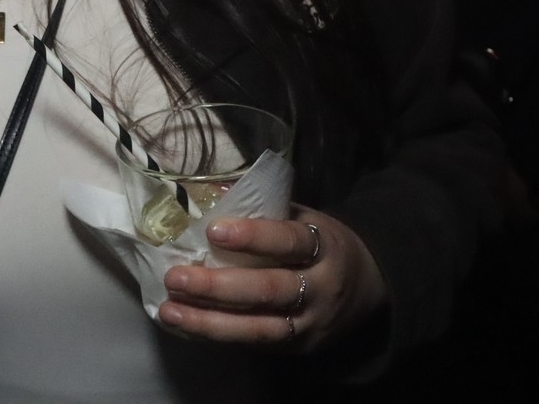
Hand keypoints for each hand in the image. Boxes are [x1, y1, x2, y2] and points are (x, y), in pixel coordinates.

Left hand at [155, 207, 386, 350]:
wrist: (369, 287)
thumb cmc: (320, 243)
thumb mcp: (304, 218)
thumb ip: (264, 208)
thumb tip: (209, 189)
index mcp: (325, 246)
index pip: (290, 241)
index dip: (253, 236)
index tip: (213, 231)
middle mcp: (320, 288)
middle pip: (268, 290)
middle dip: (218, 286)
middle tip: (175, 277)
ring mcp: (310, 324)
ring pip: (258, 328)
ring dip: (209, 322)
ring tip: (169, 312)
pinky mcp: (298, 349)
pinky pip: (254, 344)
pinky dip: (215, 336)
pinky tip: (184, 326)